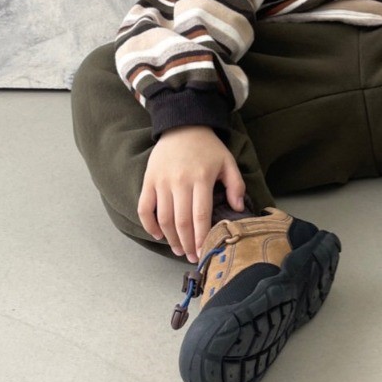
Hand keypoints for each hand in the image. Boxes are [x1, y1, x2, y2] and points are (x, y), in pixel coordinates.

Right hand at [137, 125, 246, 261]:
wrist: (183, 124)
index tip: (203, 252)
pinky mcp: (148, 180)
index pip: (200, 215)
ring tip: (179, 249)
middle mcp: (180, 181)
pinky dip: (148, 225)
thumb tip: (238, 208)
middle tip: (192, 256)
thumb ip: (236, 184)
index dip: (201, 237)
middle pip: (181, 221)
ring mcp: (161, 181)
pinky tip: (158, 235)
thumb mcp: (227, 161)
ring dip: (170, 238)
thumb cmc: (207, 146)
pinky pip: (144, 208)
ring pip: (163, 218)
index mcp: (201, 178)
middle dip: (187, 244)